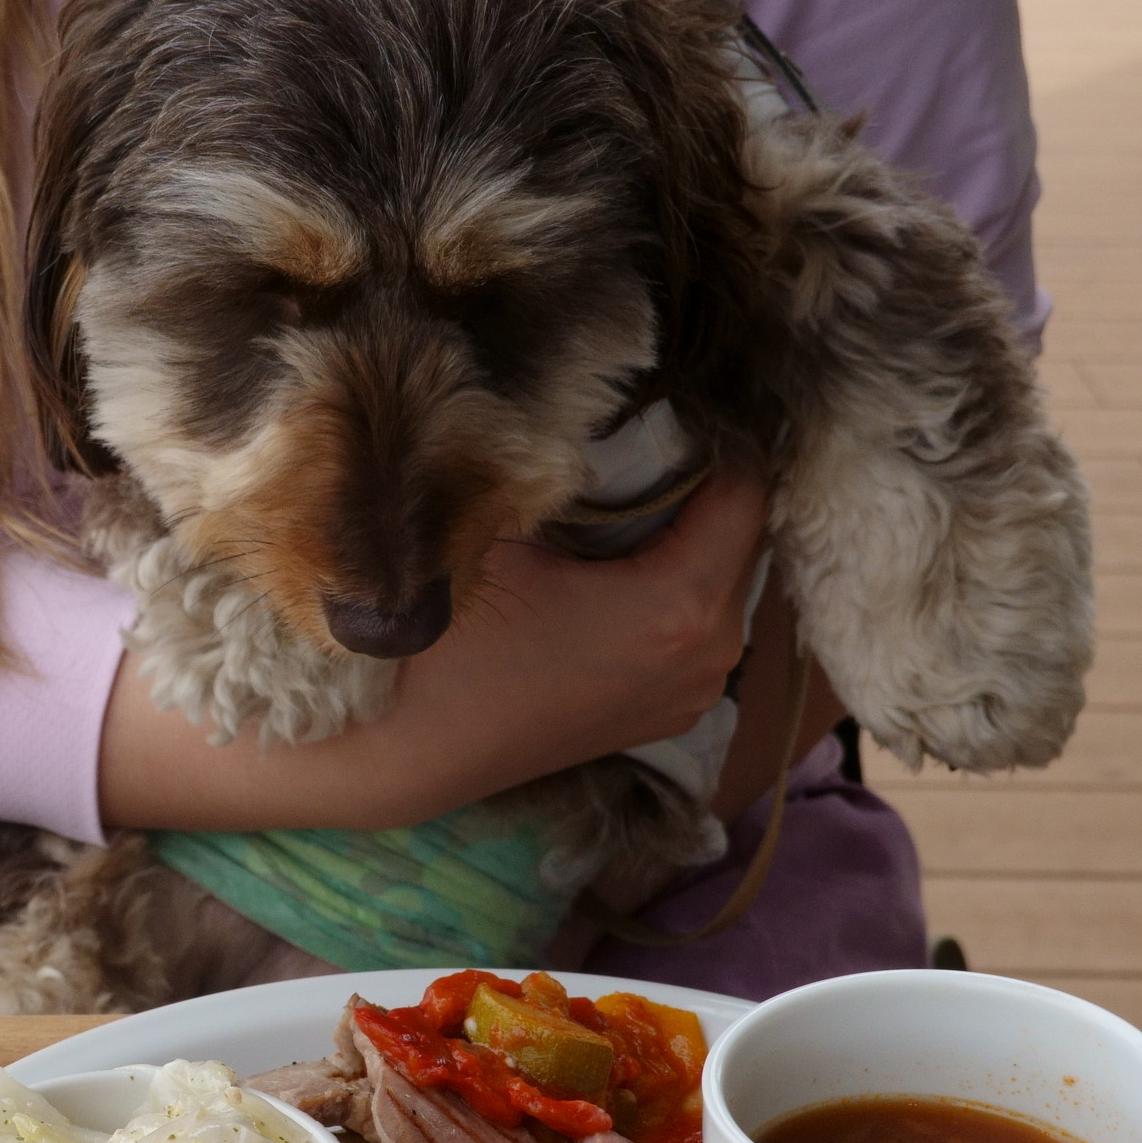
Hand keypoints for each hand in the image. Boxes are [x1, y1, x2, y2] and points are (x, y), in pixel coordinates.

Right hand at [98, 456, 769, 830]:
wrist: (397, 754)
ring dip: (691, 531)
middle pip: (741, 533)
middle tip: (653, 423)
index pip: (743, 483)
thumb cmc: (440, 642)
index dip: (710, 428)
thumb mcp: (499, 528)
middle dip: (702, 478)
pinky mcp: (663, 712)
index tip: (672, 390)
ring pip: (720, 578)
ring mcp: (690, 692)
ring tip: (637, 480)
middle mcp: (709, 656)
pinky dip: (676, 581)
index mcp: (682, 607)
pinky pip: (698, 623)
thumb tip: (592, 388)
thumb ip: (558, 459)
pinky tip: (625, 551)